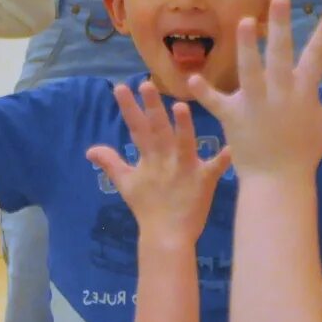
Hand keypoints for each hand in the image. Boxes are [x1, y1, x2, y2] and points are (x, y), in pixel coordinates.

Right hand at [87, 82, 229, 244]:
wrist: (166, 237)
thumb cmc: (148, 208)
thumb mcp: (126, 184)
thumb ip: (110, 162)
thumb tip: (89, 149)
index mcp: (149, 157)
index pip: (136, 128)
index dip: (129, 108)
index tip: (121, 87)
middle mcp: (165, 159)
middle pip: (158, 130)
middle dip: (152, 107)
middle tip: (147, 84)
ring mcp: (185, 169)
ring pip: (183, 144)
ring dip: (182, 127)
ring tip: (180, 107)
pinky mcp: (203, 181)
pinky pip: (215, 168)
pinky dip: (223, 159)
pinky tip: (232, 147)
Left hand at [190, 0, 321, 179]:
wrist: (277, 181)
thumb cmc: (305, 153)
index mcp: (302, 92)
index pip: (317, 58)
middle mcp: (280, 93)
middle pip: (280, 54)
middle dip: (280, 25)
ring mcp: (256, 104)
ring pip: (249, 70)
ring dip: (246, 47)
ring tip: (242, 21)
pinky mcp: (233, 117)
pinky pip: (216, 102)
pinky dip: (203, 92)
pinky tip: (190, 78)